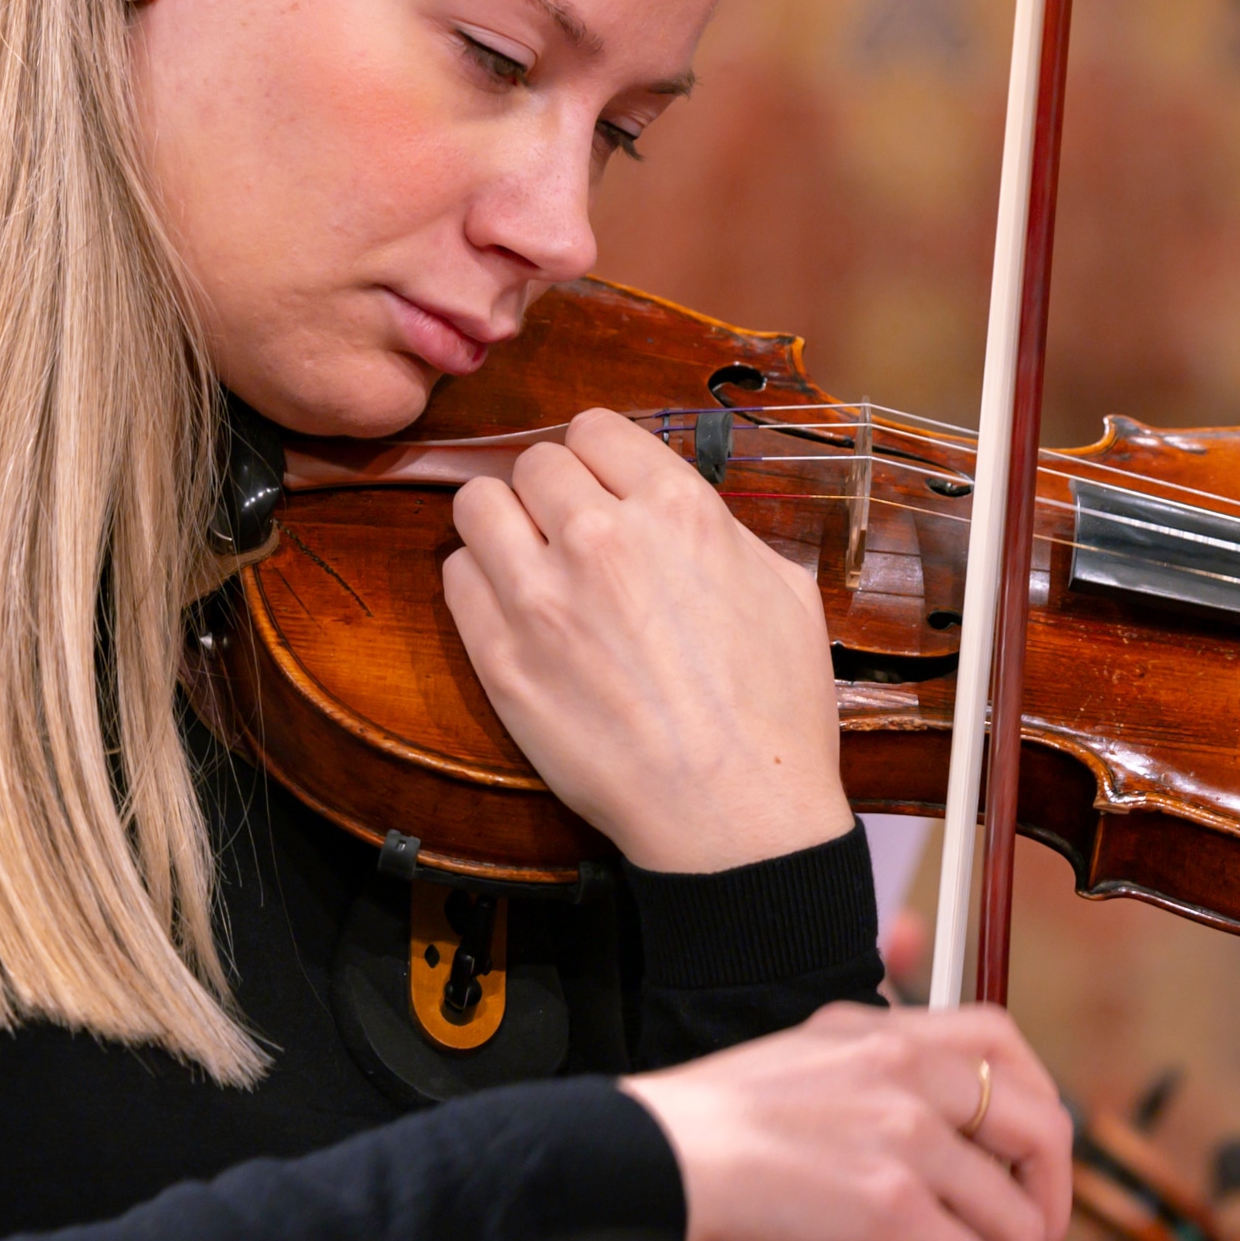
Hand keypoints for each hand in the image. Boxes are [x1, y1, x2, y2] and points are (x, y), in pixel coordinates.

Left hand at [440, 407, 845, 871]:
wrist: (732, 813)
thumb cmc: (773, 711)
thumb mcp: (784, 590)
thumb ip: (721, 531)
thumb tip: (682, 513)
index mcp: (677, 509)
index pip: (596, 428)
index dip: (596, 455)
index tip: (599, 484)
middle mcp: (601, 538)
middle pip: (533, 461)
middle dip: (549, 490)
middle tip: (564, 532)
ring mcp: (541, 598)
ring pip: (477, 504)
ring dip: (500, 523)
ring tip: (524, 559)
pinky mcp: (499, 658)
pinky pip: (455, 576)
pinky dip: (476, 582)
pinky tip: (510, 609)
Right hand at [619, 1002, 1069, 1240]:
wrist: (639, 1165)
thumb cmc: (696, 1144)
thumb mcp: (795, 1094)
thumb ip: (872, 1127)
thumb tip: (932, 1236)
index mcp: (876, 1033)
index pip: (1000, 1042)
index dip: (1037, 1110)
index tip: (1028, 1169)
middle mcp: (901, 1069)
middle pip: (1042, 1130)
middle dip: (1050, 1210)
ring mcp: (903, 1132)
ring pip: (1019, 1224)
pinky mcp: (891, 1203)